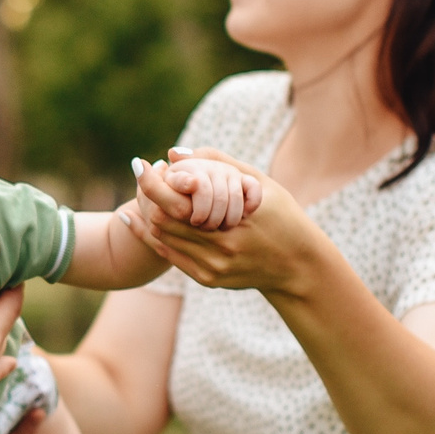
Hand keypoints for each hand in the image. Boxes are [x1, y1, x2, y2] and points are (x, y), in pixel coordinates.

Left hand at [128, 147, 317, 293]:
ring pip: (163, 239)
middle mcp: (220, 250)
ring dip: (149, 215)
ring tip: (142, 192)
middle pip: (163, 221)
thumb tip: (173, 154)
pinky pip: (169, 256)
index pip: (177, 203)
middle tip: (141, 175)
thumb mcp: (261, 184)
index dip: (154, 183)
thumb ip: (220, 164)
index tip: (141, 164)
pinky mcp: (208, 279)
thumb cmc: (283, 217)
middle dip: (149, 197)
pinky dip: (152, 237)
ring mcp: (213, 268)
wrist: (298, 267)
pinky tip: (136, 220)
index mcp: (233, 223)